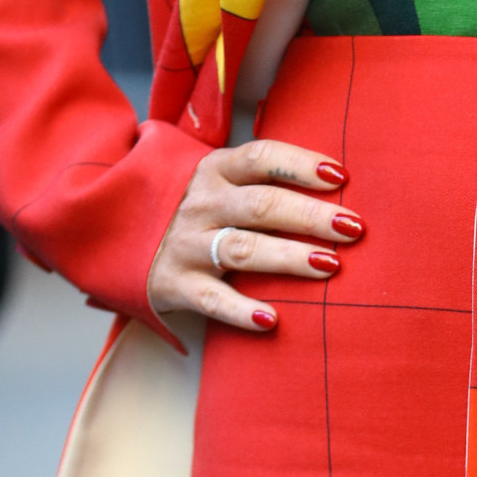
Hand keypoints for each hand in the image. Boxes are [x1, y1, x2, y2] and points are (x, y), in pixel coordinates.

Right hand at [148, 141, 358, 334]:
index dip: (301, 165)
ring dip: (288, 256)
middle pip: (262, 205)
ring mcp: (187, 244)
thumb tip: (340, 183)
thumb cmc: (202, 208)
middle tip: (353, 228)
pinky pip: (212, 300)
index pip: (261, 157)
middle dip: (311, 215)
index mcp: (217, 170)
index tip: (340, 176)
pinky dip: (240, 311)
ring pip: (243, 249)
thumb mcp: (222, 181)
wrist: (123, 236)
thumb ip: (266, 179)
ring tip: (329, 265)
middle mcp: (202, 204)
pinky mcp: (176, 285)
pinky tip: (271, 319)